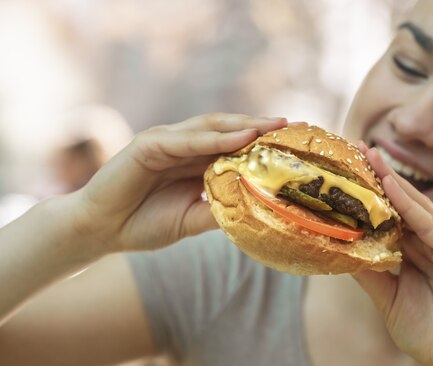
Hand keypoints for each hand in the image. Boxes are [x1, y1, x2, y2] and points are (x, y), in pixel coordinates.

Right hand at [71, 113, 286, 254]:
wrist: (103, 231)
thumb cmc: (145, 224)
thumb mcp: (194, 219)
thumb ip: (222, 209)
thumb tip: (260, 210)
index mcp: (196, 161)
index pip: (234, 145)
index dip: (262, 141)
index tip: (293, 142)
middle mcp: (184, 146)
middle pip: (228, 129)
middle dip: (259, 126)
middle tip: (291, 125)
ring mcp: (166, 142)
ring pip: (210, 128)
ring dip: (241, 125)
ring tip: (271, 126)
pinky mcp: (148, 144)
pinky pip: (185, 140)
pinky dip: (213, 138)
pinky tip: (239, 138)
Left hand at [353, 144, 432, 365]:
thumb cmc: (428, 332)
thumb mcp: (388, 297)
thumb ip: (370, 272)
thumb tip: (342, 248)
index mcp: (422, 250)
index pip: (397, 213)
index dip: (376, 190)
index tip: (353, 167)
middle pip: (408, 203)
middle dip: (384, 176)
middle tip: (360, 148)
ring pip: (421, 209)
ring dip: (395, 183)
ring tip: (372, 158)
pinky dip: (413, 209)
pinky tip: (393, 190)